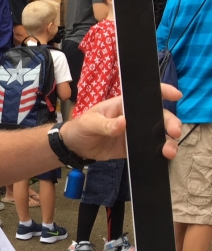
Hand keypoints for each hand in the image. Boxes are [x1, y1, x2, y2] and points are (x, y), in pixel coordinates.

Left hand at [60, 83, 181, 161]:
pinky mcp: (132, 148)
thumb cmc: (79, 127)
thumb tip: (123, 123)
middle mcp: (133, 118)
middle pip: (158, 117)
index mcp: (123, 105)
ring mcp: (134, 134)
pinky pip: (148, 150)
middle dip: (170, 123)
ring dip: (167, 142)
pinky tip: (163, 158)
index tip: (176, 95)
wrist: (73, 147)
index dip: (163, 92)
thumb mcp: (88, 123)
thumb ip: (105, 124)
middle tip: (175, 132)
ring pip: (157, 135)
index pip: (145, 96)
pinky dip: (157, 154)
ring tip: (169, 152)